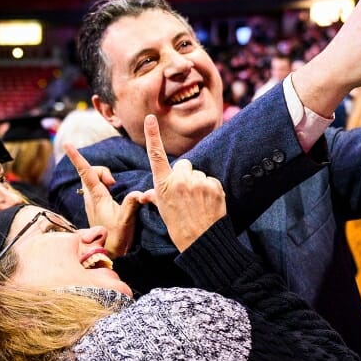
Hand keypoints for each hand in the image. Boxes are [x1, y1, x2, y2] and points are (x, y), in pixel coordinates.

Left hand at [64, 143, 142, 257]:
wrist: (108, 253)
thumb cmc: (117, 238)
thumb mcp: (126, 222)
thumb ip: (131, 205)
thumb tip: (138, 193)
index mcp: (97, 197)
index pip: (86, 173)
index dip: (77, 158)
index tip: (67, 144)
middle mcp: (91, 198)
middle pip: (88, 172)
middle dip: (99, 169)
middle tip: (113, 182)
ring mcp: (92, 202)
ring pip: (90, 179)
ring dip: (101, 176)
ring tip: (114, 186)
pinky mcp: (95, 206)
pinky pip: (94, 186)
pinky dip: (102, 182)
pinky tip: (112, 190)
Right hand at [143, 114, 226, 251]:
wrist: (201, 242)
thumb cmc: (178, 227)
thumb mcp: (163, 210)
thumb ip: (155, 196)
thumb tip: (145, 195)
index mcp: (164, 185)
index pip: (156, 155)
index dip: (152, 136)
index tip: (150, 118)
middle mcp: (180, 180)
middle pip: (184, 165)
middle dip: (185, 175)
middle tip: (186, 195)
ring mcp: (198, 182)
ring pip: (198, 174)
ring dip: (198, 184)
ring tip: (197, 203)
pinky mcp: (214, 185)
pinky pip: (211, 180)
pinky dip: (210, 189)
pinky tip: (207, 203)